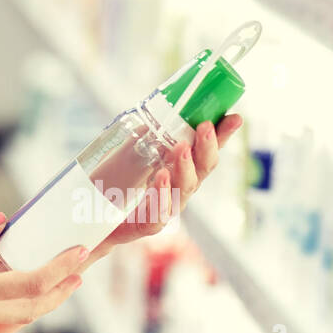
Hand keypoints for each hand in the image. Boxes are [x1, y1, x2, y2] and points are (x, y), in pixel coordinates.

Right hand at [0, 214, 89, 331]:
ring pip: (17, 313)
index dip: (59, 268)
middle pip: (32, 307)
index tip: (77, 252)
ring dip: (43, 298)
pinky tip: (16, 279)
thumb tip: (1, 222)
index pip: (30, 283)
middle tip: (80, 269)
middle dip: (61, 290)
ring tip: (59, 278)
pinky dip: (17, 297)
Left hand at [85, 114, 242, 264]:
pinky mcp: (146, 225)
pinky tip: (161, 178)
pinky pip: (158, 214)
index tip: (235, 117)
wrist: (96, 222)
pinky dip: (161, 196)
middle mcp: (178, 190)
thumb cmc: (120, 185)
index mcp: (179, 172)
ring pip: (183, 190)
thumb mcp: (134, 153)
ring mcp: (165, 209)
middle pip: (201, 170)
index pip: (205, 152)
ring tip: (180, 147)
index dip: (222, 136)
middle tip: (205, 126)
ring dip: (185, 167)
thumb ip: (149, 135)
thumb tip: (164, 107)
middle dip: (206, 148)